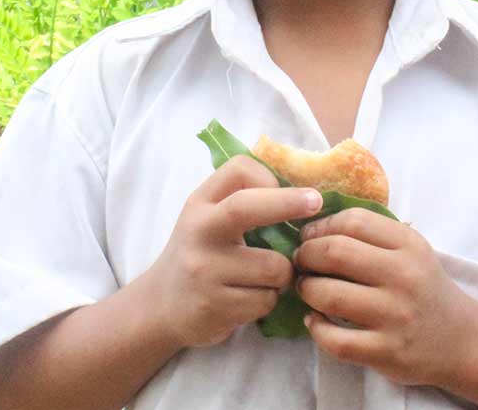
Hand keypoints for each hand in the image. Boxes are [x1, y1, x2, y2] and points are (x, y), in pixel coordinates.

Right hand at [142, 155, 321, 349]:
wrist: (161, 306)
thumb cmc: (199, 254)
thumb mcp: (208, 218)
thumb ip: (241, 200)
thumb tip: (300, 189)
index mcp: (200, 203)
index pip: (238, 171)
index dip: (270, 177)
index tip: (293, 190)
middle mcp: (199, 231)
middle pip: (247, 208)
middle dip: (288, 203)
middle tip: (315, 202)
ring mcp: (205, 269)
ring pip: (274, 266)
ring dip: (282, 275)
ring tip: (264, 278)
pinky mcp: (214, 305)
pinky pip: (266, 300)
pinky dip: (268, 300)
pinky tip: (249, 299)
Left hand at [295, 208, 477, 387]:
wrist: (460, 340)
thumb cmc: (423, 288)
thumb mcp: (409, 251)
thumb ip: (370, 235)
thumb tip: (311, 225)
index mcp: (409, 245)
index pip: (353, 220)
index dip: (320, 226)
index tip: (310, 237)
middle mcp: (404, 277)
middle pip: (334, 252)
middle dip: (306, 255)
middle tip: (302, 262)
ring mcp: (396, 316)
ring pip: (328, 295)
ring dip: (306, 290)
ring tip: (307, 289)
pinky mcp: (387, 352)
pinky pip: (334, 339)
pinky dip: (315, 328)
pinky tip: (316, 321)